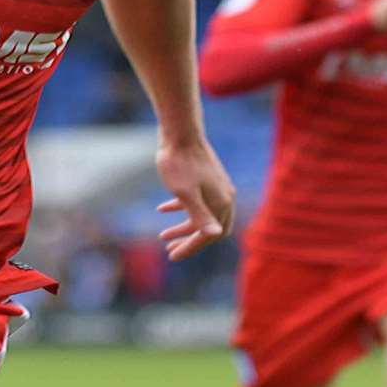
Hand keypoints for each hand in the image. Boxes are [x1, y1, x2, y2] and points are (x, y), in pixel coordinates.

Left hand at [155, 139, 236, 260]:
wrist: (179, 131)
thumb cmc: (179, 163)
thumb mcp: (185, 193)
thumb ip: (200, 215)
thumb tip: (215, 235)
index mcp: (222, 202)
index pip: (209, 235)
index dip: (191, 247)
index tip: (172, 255)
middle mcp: (224, 196)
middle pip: (209, 228)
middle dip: (189, 241)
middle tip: (169, 250)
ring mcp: (215, 186)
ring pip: (201, 214)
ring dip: (183, 227)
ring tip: (162, 235)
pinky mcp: (205, 178)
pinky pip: (196, 200)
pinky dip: (180, 208)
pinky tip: (161, 209)